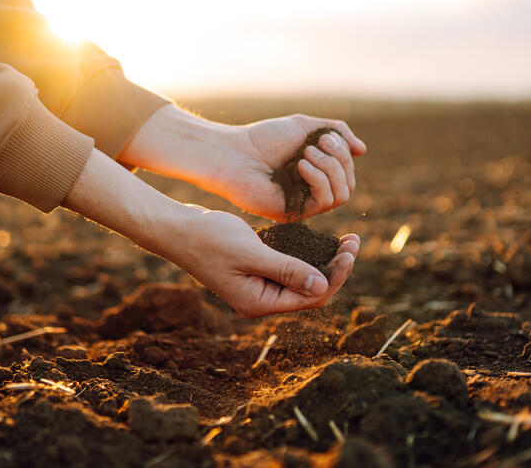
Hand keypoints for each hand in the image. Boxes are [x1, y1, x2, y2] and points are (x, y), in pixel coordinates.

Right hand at [63, 150, 359, 316]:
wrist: (176, 229)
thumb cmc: (209, 239)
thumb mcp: (251, 252)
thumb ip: (286, 269)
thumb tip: (323, 285)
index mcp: (259, 302)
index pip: (311, 297)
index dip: (336, 276)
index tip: (350, 250)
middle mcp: (261, 299)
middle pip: (311, 291)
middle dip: (335, 268)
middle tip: (354, 240)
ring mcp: (257, 286)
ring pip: (302, 278)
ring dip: (324, 261)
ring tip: (345, 239)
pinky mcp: (255, 270)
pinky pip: (289, 268)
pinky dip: (306, 255)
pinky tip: (319, 239)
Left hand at [215, 114, 366, 220]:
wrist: (234, 153)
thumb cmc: (264, 139)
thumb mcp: (306, 126)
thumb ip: (336, 132)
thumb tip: (362, 150)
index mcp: (315, 173)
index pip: (347, 171)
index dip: (343, 153)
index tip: (325, 136)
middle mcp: (312, 191)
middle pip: (349, 183)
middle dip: (339, 159)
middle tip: (317, 144)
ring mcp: (304, 204)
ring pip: (342, 195)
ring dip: (330, 169)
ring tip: (306, 154)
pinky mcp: (295, 213)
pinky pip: (325, 202)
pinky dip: (319, 180)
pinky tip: (301, 166)